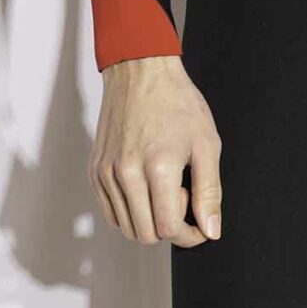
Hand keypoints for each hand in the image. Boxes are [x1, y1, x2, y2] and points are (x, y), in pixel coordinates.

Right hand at [90, 54, 222, 245]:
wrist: (141, 71)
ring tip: (164, 188)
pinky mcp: (95, 170)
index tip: (199, 227)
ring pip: (126, 227)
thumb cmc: (177, 102)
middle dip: (170, 227)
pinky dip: (131, 211)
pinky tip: (146, 187)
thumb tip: (210, 230)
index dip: (189, 236)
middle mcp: (126, 174)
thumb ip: (210, 192)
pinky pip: (111, 211)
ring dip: (149, 219)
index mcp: (157, 168)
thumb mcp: (207, 145)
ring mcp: (106, 173)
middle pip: (145, 234)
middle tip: (182, 197)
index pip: (168, 229)